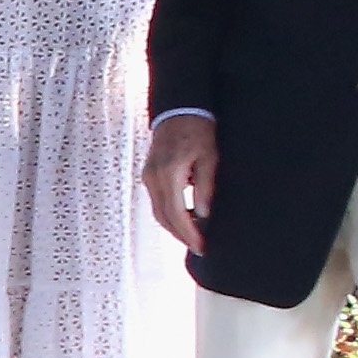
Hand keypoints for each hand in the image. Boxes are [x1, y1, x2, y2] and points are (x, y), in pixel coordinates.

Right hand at [142, 113, 217, 257]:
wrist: (178, 111)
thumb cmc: (197, 130)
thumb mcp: (209, 157)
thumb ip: (205, 187)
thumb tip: (203, 215)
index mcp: (169, 173)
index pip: (176, 213)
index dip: (188, 233)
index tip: (201, 246)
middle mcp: (153, 177)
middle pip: (164, 217)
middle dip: (181, 235)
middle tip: (200, 246)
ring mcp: (148, 176)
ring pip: (158, 212)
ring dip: (175, 226)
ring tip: (194, 234)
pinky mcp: (149, 175)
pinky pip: (158, 202)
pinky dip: (170, 213)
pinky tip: (186, 217)